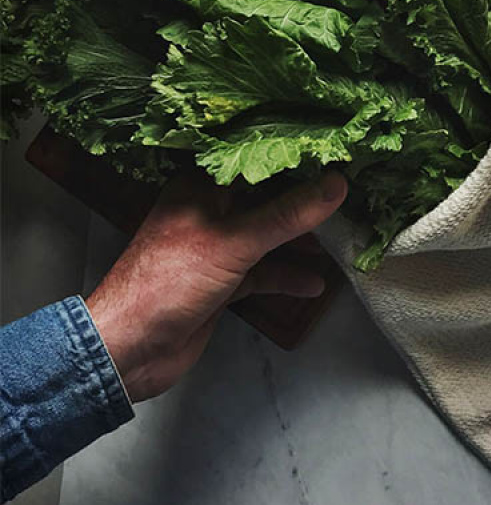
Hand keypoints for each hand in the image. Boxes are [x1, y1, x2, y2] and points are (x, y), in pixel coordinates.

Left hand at [86, 170, 346, 400]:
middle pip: (267, 199)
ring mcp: (215, 248)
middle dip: (305, 203)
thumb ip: (288, 214)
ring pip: (268, 236)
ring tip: (339, 242)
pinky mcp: (221, 282)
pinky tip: (313, 284)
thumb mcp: (235, 241)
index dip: (295, 158)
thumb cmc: (169, 282)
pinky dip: (286, 276)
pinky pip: (262, 271)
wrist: (128, 350)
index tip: (337, 154)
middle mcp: (209, 211)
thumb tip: (337, 183)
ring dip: (299, 242)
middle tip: (348, 198)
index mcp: (201, 187)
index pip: (255, 161)